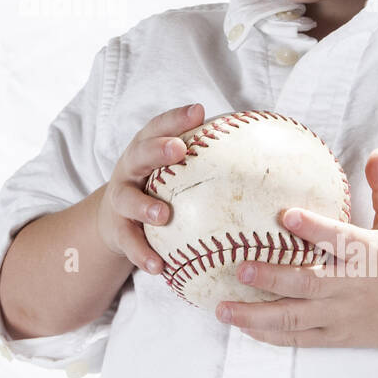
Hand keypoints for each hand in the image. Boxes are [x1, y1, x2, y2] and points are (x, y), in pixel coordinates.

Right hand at [96, 102, 204, 274]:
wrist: (114, 221)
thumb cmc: (158, 189)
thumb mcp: (173, 171)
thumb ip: (204, 161)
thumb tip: (262, 151)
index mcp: (147, 149)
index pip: (160, 127)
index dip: (177, 118)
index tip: (199, 111)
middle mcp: (130, 170)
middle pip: (140, 154)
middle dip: (157, 150)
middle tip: (178, 150)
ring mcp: (120, 200)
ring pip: (127, 199)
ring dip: (143, 206)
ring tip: (162, 215)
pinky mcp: (116, 230)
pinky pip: (129, 243)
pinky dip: (143, 254)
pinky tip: (159, 267)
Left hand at [215, 149, 377, 349]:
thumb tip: (376, 153)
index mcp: (368, 254)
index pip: (339, 240)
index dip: (314, 228)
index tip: (286, 214)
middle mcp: (351, 287)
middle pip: (308, 284)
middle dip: (272, 277)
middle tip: (240, 266)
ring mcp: (341, 315)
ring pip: (295, 318)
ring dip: (256, 315)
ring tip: (222, 308)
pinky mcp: (335, 336)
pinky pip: (298, 339)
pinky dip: (269, 335)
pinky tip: (242, 327)